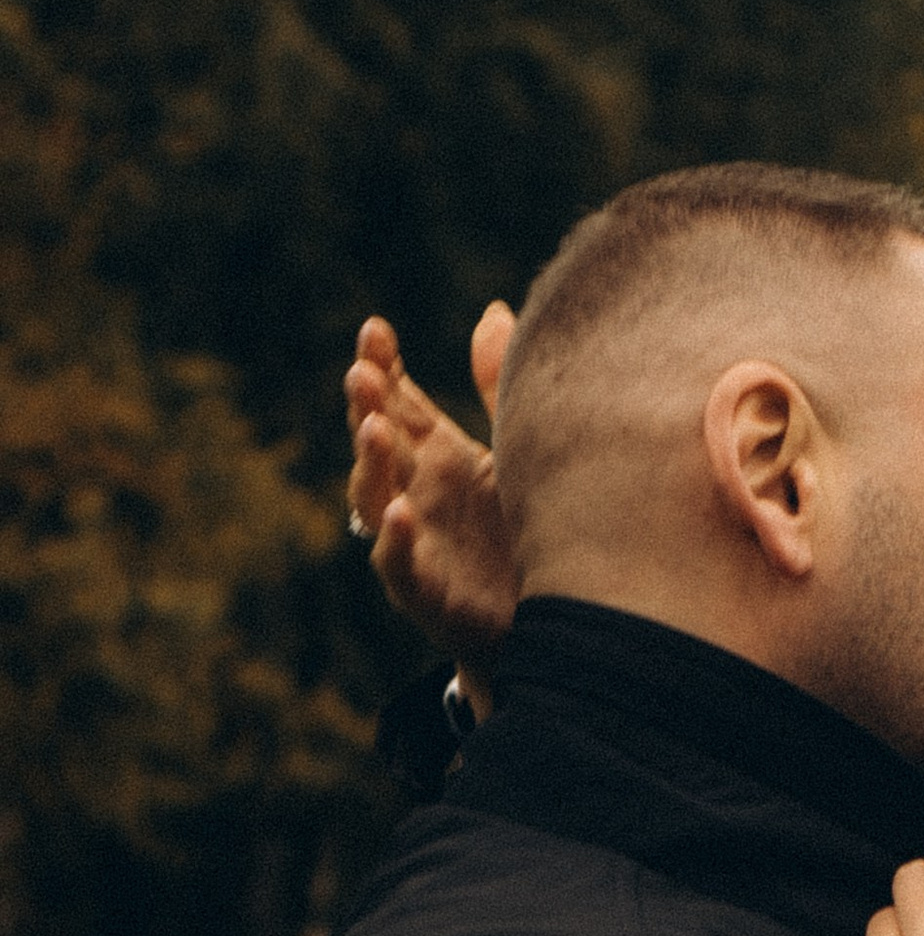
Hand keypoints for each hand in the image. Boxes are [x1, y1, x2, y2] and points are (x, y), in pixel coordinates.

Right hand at [345, 305, 520, 672]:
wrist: (549, 624)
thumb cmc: (527, 531)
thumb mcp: (517, 452)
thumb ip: (498, 389)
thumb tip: (493, 311)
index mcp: (436, 456)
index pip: (398, 401)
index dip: (381, 367)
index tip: (375, 329)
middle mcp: (415, 492)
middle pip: (379, 441)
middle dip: (366, 405)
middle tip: (362, 370)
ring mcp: (415, 541)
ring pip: (375, 497)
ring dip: (370, 461)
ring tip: (374, 426)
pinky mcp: (425, 593)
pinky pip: (399, 564)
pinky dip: (396, 539)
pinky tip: (401, 510)